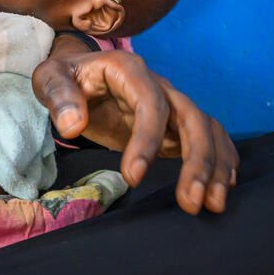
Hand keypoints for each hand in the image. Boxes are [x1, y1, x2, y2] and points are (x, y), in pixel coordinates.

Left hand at [32, 42, 238, 215]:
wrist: (77, 73)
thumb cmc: (64, 77)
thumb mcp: (50, 78)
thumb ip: (59, 96)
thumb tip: (73, 125)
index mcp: (128, 70)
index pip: (150, 103)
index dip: (147, 139)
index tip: (132, 177)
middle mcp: (158, 84)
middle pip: (190, 117)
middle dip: (197, 160)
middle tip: (191, 202)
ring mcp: (171, 103)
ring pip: (206, 128)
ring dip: (215, 165)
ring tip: (214, 204)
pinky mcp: (175, 123)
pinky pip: (210, 135)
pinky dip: (222, 158)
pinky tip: (223, 187)